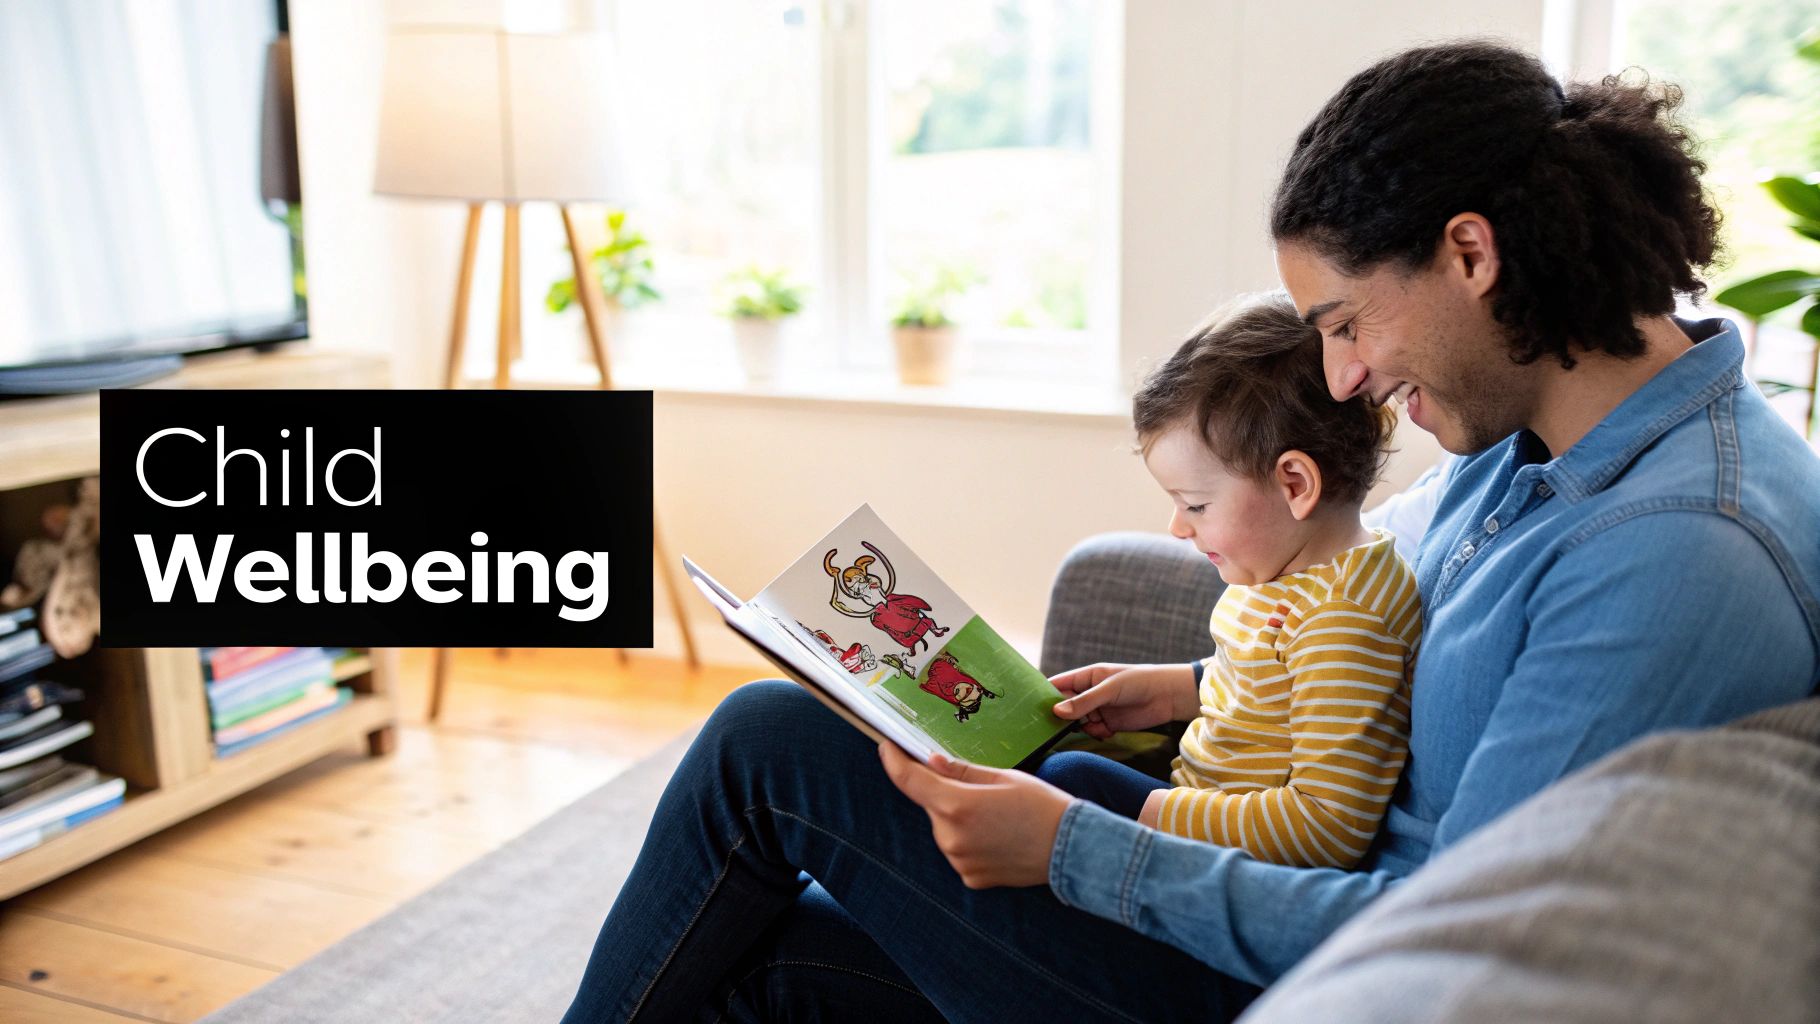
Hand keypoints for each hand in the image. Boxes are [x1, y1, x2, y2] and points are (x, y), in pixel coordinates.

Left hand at [879, 743, 1071, 888]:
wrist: (1073, 848)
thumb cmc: (1042, 805)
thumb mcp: (1002, 777)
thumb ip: (961, 771)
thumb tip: (930, 762)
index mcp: (957, 805)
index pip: (910, 781)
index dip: (893, 761)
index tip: (887, 747)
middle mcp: (951, 837)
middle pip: (933, 805)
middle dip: (947, 793)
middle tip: (983, 789)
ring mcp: (959, 861)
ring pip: (945, 828)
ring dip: (959, 817)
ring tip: (998, 816)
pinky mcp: (970, 877)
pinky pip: (959, 850)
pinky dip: (970, 839)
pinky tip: (999, 836)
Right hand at [1047, 662, 1198, 738]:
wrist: (1169, 696)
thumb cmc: (1139, 682)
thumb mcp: (1110, 689)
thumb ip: (1084, 701)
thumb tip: (1057, 712)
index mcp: (1086, 676)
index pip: (1058, 685)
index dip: (1044, 694)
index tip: (1030, 707)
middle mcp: (1089, 693)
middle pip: (1065, 706)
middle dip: (1060, 716)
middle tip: (1052, 726)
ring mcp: (1098, 709)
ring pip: (1077, 722)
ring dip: (1081, 727)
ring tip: (1095, 725)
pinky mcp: (1109, 724)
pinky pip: (1093, 731)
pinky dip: (1096, 733)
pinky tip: (1107, 730)